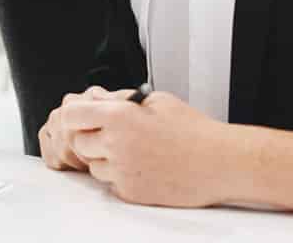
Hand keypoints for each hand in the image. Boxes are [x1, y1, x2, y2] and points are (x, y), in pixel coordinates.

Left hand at [40, 89, 233, 207]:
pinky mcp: (132, 193)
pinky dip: (121, 178)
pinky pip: (111, 185)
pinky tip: (144, 168)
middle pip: (78, 143)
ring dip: (105, 160)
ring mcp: (123, 171)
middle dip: (91, 139)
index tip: (81, 118)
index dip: (75, 116)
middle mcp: (116, 144)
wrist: (220, 162)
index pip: (72, 115)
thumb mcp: (155, 101)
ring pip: (94, 167)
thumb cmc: (193, 130)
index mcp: (119, 116)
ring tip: (136, 153)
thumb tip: (95, 99)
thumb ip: (120, 100)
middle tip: (113, 136)